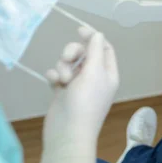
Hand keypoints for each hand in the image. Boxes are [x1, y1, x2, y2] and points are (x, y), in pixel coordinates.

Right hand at [36, 27, 119, 162]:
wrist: (67, 133)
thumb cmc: (86, 102)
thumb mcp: (94, 72)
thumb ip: (95, 51)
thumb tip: (98, 34)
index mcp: (108, 73)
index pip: (104, 48)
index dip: (93, 38)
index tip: (79, 30)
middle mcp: (95, 77)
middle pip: (84, 53)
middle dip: (73, 52)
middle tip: (67, 59)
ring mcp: (78, 85)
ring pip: (69, 63)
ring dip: (63, 66)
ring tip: (62, 79)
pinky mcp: (63, 92)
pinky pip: (58, 75)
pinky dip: (54, 75)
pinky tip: (53, 82)